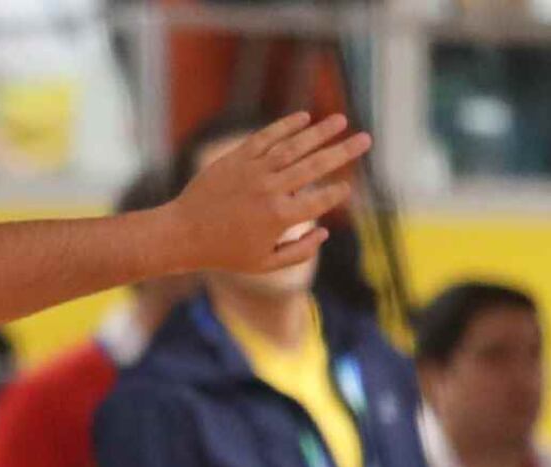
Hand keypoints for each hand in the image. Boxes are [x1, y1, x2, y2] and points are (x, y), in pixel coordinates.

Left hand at [164, 112, 371, 275]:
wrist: (184, 234)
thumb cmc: (225, 254)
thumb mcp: (264, 264)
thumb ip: (299, 251)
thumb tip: (324, 231)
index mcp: (280, 218)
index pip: (320, 199)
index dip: (337, 192)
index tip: (348, 187)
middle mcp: (270, 190)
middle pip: (314, 165)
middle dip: (343, 151)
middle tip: (366, 139)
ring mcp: (254, 171)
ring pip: (293, 146)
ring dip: (320, 131)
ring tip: (341, 119)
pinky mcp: (237, 158)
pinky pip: (266, 137)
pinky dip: (286, 126)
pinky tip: (304, 118)